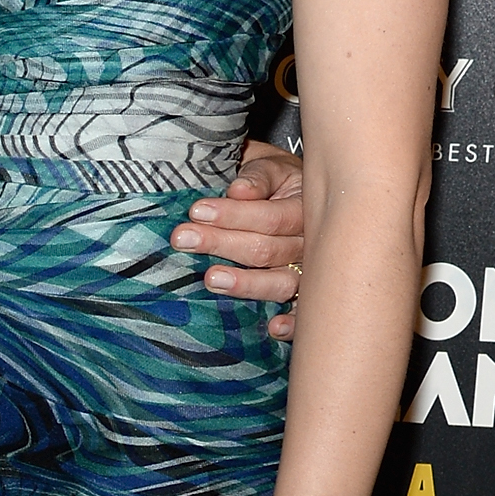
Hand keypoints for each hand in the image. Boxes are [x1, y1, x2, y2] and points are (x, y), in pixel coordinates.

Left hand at [172, 141, 304, 340]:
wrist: (293, 192)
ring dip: (247, 284)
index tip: (197, 211)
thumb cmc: (274, 180)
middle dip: (222, 244)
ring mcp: (309, 272)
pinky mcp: (304, 295)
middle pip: (268, 251)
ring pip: (281, 283)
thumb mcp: (268, 167)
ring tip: (212, 279)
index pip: (269, 217)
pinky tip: (274, 328)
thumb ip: (256, 178)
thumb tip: (239, 191)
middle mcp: (310, 243)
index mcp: (305, 207)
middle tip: (183, 239)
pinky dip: (292, 324)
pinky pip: (303, 313)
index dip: (233, 215)